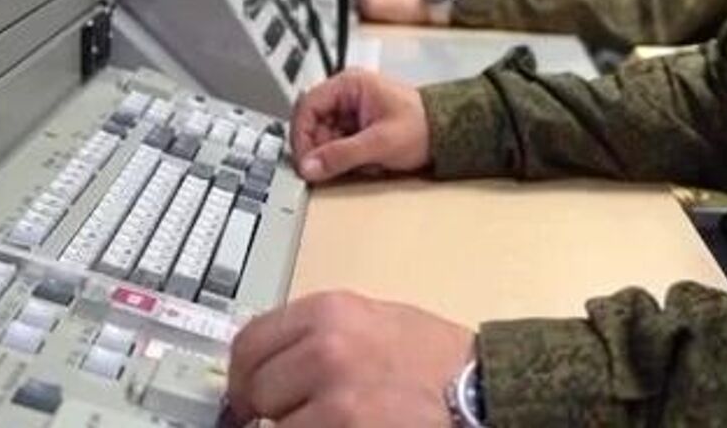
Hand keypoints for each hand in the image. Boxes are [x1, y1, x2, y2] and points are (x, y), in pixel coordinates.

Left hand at [228, 291, 474, 427]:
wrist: (482, 390)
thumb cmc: (436, 359)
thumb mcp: (374, 320)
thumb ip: (318, 333)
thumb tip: (268, 361)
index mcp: (330, 311)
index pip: (249, 343)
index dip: (245, 375)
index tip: (248, 393)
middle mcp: (327, 348)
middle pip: (255, 387)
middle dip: (271, 407)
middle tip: (297, 414)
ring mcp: (335, 397)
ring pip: (275, 425)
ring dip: (296, 427)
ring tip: (334, 420)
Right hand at [288, 70, 430, 181]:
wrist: (447, 134)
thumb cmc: (423, 126)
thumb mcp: (379, 142)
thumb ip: (341, 155)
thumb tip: (309, 167)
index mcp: (349, 84)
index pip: (306, 107)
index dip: (301, 135)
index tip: (303, 161)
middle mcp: (346, 95)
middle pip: (312, 125)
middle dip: (322, 150)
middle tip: (329, 170)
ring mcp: (350, 112)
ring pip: (324, 139)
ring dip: (337, 157)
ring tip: (363, 163)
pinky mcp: (356, 128)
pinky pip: (337, 147)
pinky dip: (347, 160)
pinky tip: (367, 163)